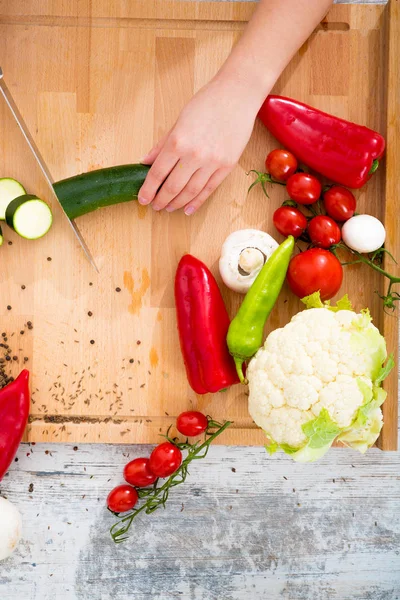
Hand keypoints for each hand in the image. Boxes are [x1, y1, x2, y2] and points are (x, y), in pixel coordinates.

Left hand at [138, 77, 258, 214]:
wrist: (237, 96)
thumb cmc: (206, 103)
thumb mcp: (178, 122)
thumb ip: (162, 145)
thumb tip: (146, 162)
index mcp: (177, 142)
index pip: (157, 174)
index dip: (148, 190)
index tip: (143, 199)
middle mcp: (193, 155)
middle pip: (172, 187)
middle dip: (161, 200)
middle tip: (155, 206)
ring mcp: (212, 162)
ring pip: (190, 192)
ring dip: (177, 203)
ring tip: (168, 208)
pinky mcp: (226, 166)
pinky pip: (208, 189)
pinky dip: (197, 202)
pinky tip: (188, 209)